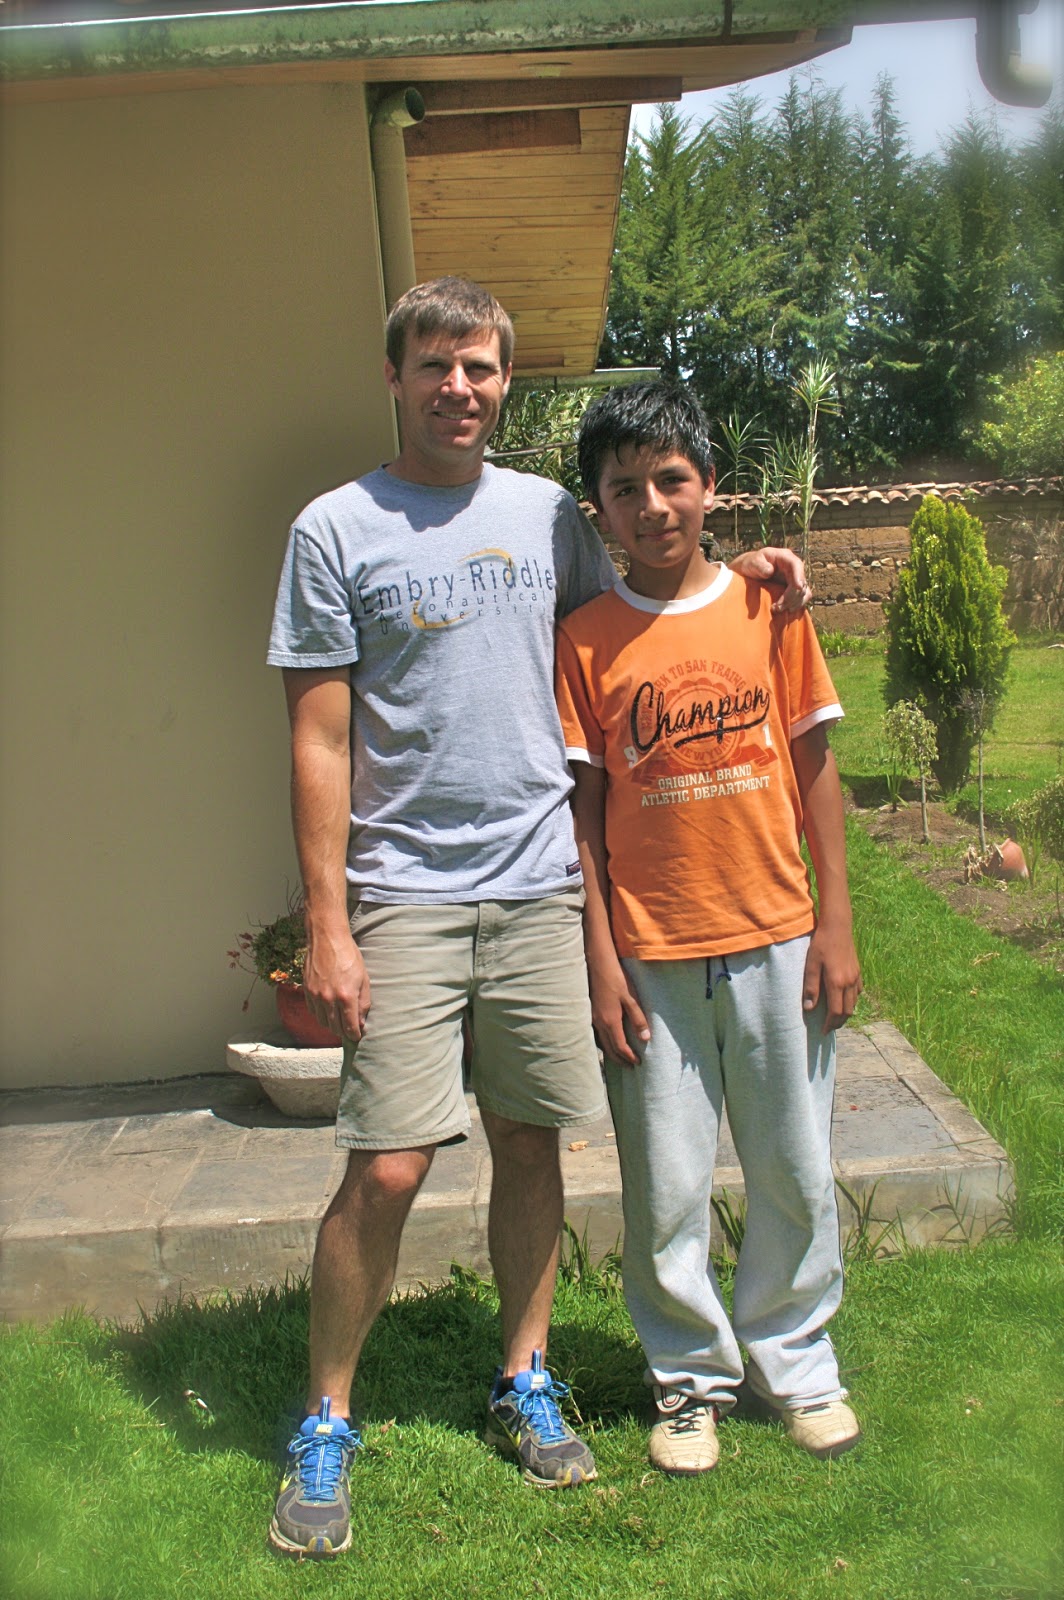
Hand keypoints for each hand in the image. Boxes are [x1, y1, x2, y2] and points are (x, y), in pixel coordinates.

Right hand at [302, 927, 371, 1041]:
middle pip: (335, 1028)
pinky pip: (313, 1012)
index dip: (354, 1035)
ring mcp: (315, 996)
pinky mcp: (306, 991)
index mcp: (346, 997)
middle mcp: (329, 999)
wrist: (327, 939)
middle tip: (349, 1030)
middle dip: (344, 1032)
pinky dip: (321, 1015)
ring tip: (339, 1021)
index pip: (350, 1027)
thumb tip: (361, 1022)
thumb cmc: (349, 957)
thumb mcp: (364, 979)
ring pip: (323, 1022)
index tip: (357, 1037)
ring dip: (332, 1025)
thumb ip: (363, 1003)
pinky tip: (328, 1011)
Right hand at [588, 956, 650, 1066]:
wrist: (596, 963)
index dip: (629, 1057)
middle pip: (609, 1049)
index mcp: (610, 1021)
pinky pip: (595, 1034)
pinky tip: (607, 1040)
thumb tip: (645, 1038)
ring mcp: (591, 1018)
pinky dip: (603, 1042)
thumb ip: (638, 1018)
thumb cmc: (615, 978)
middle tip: (630, 1066)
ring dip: (610, 1052)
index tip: (637, 1063)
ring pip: (600, 1042)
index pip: (620, 1047)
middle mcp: (598, 1023)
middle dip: (620, 1060)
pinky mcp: (588, 1012)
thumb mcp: (631, 998)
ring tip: (620, 1057)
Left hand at [730, 546, 811, 613]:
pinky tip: (785, 611)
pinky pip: (802, 598)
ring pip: (804, 592)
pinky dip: (796, 605)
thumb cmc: (751, 564)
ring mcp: (796, 579)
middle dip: (790, 597)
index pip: (796, 565)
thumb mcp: (753, 562)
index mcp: (785, 557)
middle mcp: (794, 567)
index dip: (799, 576)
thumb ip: (759, 566)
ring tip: (778, 610)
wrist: (750, 572)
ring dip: (793, 603)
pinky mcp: (795, 589)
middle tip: (777, 607)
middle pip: (801, 582)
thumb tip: (770, 572)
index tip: (798, 587)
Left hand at [802, 921, 861, 1033]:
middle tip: (829, 1028)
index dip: (830, 1025)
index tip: (823, 1032)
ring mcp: (855, 976)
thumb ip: (810, 988)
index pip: (836, 1012)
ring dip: (846, 1013)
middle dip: (838, 1022)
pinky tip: (844, 999)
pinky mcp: (857, 971)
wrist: (837, 927)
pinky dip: (852, 1000)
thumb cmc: (820, 944)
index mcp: (837, 983)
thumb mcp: (811, 966)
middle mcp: (849, 982)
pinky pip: (857, 992)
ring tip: (835, 1017)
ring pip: (854, 1003)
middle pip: (847, 1011)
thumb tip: (809, 1008)